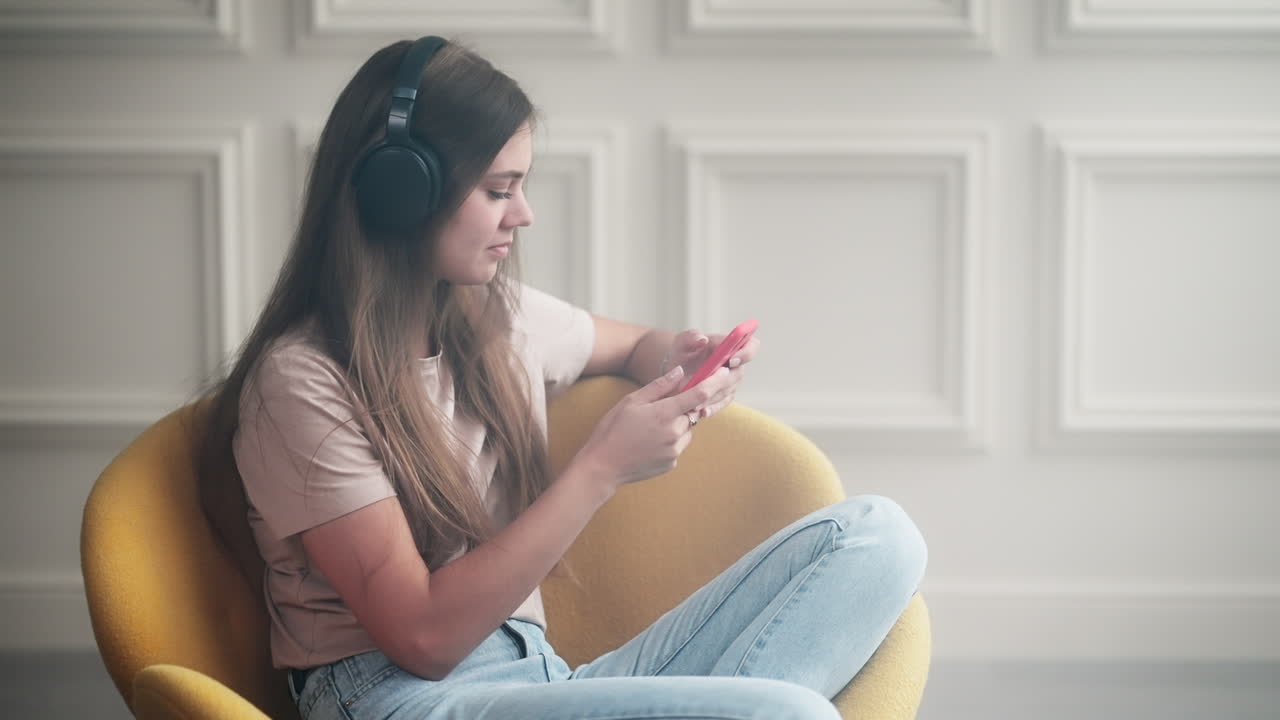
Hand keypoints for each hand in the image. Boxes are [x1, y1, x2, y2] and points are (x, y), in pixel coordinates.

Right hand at [574, 364, 737, 489]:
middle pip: (691, 413)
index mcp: (665, 413)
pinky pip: (678, 446)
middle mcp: (675, 432)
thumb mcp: (631, 401)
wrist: (603, 466)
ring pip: (686, 431)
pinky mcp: (672, 463)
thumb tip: (680, 372)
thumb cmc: (613, 430)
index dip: (715, 382)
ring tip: (650, 429)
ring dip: (676, 426)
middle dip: (682, 409)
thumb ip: (659, 386)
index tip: (725, 373)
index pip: (699, 394)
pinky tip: (649, 443)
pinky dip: (670, 441)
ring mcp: (675, 450)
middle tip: (658, 410)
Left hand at [663, 328, 759, 422]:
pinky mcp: (723, 395)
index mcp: (730, 346)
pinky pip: (722, 403)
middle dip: (723, 382)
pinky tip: (702, 412)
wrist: (676, 365)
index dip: (746, 353)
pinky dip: (712, 408)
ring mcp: (730, 381)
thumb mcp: (683, 339)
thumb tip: (702, 339)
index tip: (732, 360)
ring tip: (697, 403)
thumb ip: (692, 337)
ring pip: (728, 391)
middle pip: (738, 374)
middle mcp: (735, 364)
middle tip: (707, 387)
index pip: (751, 346)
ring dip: (714, 398)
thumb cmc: (684, 349)